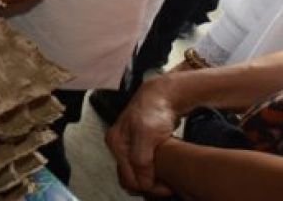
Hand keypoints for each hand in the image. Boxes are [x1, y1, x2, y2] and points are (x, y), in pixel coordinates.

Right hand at [106, 74, 181, 194]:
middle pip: (129, 178)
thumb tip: (142, 182)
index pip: (128, 178)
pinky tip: (163, 171)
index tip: (166, 188)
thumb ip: (140, 159)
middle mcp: (119, 146)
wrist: (163, 95)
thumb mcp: (146, 134)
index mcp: (116, 143)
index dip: (148, 186)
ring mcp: (127, 146)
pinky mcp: (137, 145)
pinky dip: (152, 173)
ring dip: (150, 180)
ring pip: (135, 174)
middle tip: (167, 186)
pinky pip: (142, 167)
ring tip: (166, 180)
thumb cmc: (154, 110)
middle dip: (148, 185)